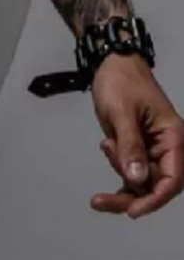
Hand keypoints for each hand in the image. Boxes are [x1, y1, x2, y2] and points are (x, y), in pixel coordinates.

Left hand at [89, 52, 183, 218]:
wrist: (112, 62)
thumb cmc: (120, 82)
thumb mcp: (122, 112)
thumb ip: (130, 146)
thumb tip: (138, 180)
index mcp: (173, 138)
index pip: (172, 180)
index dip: (154, 199)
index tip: (133, 210)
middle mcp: (167, 147)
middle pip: (155, 185)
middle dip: (130, 192)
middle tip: (99, 200)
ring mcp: (152, 148)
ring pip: (141, 180)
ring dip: (121, 173)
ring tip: (105, 144)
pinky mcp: (138, 147)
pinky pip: (131, 170)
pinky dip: (117, 167)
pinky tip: (105, 147)